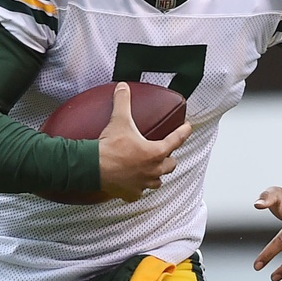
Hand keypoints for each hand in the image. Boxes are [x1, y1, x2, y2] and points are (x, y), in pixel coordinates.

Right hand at [97, 82, 191, 202]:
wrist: (93, 167)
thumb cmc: (110, 147)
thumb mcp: (119, 120)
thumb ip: (123, 102)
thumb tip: (123, 87)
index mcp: (155, 152)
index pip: (176, 140)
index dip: (183, 132)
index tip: (188, 128)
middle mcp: (153, 170)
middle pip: (170, 166)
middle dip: (169, 159)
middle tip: (165, 154)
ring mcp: (142, 183)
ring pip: (156, 182)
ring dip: (155, 175)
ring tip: (151, 170)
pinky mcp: (130, 193)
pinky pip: (138, 193)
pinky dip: (137, 189)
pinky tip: (133, 186)